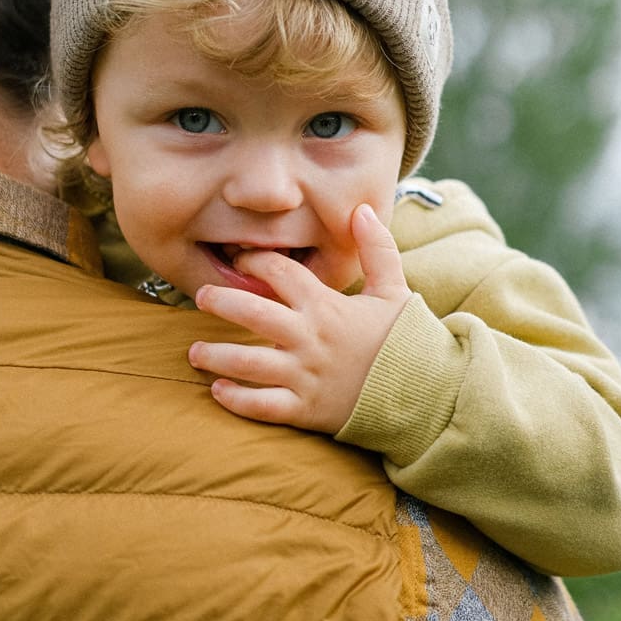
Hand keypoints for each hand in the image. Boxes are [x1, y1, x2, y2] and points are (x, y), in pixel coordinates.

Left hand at [187, 203, 410, 433]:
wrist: (426, 395)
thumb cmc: (407, 341)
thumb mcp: (395, 291)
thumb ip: (377, 249)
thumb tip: (361, 210)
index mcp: (327, 306)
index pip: (281, 273)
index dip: (257, 260)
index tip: (242, 258)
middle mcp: (310, 338)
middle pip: (253, 313)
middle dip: (222, 302)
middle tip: (201, 297)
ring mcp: (305, 376)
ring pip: (248, 363)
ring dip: (216, 356)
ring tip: (194, 351)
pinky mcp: (306, 410)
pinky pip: (262, 406)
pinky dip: (237, 400)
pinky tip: (218, 391)